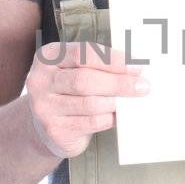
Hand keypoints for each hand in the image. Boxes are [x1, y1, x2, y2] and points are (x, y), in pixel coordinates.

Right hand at [25, 38, 149, 158]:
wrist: (43, 125)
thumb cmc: (67, 90)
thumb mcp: (73, 69)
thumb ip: (97, 64)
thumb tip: (135, 66)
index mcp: (48, 57)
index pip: (83, 54)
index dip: (113, 60)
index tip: (137, 66)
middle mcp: (42, 80)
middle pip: (85, 80)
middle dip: (118, 83)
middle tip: (142, 85)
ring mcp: (45, 107)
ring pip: (89, 103)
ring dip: (116, 102)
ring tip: (132, 100)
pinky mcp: (55, 129)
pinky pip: (90, 123)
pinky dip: (109, 118)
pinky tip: (118, 114)